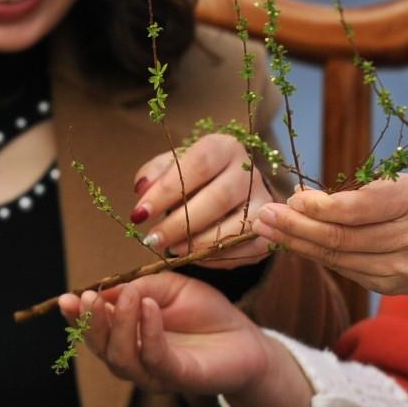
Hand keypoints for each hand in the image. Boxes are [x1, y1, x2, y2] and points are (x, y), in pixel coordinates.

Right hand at [54, 273, 269, 396]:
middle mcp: (135, 360)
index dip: (77, 317)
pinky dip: (148, 332)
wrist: (246, 340)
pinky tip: (148, 308)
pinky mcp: (180, 377)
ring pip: (122, 358)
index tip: (67, 298)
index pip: (94, 331)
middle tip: (89, 297)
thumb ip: (141, 287)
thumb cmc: (205, 314)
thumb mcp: (169, 288)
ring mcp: (155, 373)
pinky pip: (156, 359)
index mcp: (128, 337)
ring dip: (118, 325)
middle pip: (101, 349)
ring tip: (126, 296)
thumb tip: (111, 289)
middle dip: (90, 323)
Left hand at [128, 133, 274, 266]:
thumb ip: (155, 174)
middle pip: (217, 198)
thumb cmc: (196, 178)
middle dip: (179, 224)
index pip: (198, 164)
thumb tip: (142, 189)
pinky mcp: (267, 233)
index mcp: (224, 148)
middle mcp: (249, 173)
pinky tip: (193, 256)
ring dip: (197, 244)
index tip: (140, 214)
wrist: (232, 194)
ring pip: (233, 226)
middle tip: (152, 239)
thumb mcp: (173, 167)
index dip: (167, 190)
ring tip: (171, 249)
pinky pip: (242, 250)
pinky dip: (214, 258)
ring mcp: (263, 203)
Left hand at [253, 176, 407, 319]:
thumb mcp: (406, 184)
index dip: (317, 207)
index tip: (289, 198)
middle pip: (341, 238)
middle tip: (262, 215)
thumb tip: (302, 200)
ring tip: (266, 228)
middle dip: (295, 227)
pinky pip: (345, 269)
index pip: (356, 210)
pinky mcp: (391, 287)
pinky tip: (295, 243)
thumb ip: (361, 193)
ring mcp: (402, 270)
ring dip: (296, 244)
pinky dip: (317, 255)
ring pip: (338, 258)